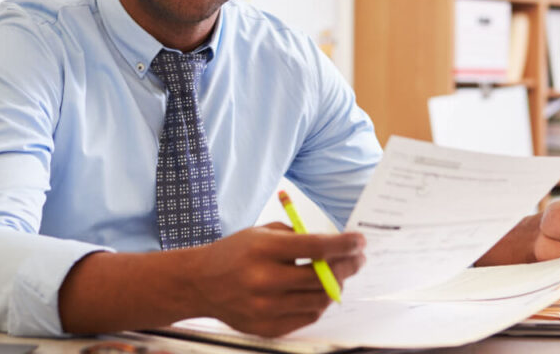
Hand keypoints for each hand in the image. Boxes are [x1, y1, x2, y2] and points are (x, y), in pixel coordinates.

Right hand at [191, 223, 364, 336]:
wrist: (200, 283)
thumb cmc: (235, 254)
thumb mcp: (261, 233)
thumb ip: (298, 237)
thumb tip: (336, 248)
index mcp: (264, 249)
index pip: (317, 247)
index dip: (344, 245)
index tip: (360, 241)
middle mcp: (265, 279)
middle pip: (323, 277)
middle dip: (348, 266)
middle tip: (357, 259)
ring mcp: (266, 307)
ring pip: (320, 301)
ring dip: (334, 287)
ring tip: (335, 276)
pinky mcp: (267, 326)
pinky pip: (307, 318)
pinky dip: (317, 304)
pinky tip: (316, 292)